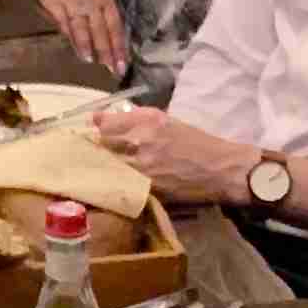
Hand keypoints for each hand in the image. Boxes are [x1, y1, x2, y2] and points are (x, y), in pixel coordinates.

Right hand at [27, 0, 129, 78]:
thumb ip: (101, 14)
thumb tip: (109, 42)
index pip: (115, 25)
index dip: (119, 46)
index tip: (123, 63)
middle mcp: (90, 0)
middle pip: (100, 30)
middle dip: (106, 51)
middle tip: (111, 69)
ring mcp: (72, 2)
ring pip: (82, 28)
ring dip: (87, 45)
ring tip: (91, 61)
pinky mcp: (55, 4)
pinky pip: (64, 24)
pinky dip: (70, 37)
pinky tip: (74, 49)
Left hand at [88, 106, 254, 208]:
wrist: (222, 169)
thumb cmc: (195, 142)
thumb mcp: (165, 121)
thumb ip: (132, 118)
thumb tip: (96, 119)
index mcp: (148, 121)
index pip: (104, 125)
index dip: (93, 131)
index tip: (87, 134)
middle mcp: (142, 141)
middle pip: (101, 148)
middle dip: (92, 151)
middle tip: (86, 156)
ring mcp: (144, 168)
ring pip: (108, 169)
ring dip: (101, 170)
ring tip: (94, 172)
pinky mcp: (148, 189)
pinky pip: (121, 186)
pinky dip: (115, 185)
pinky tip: (112, 185)